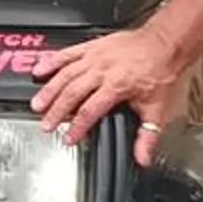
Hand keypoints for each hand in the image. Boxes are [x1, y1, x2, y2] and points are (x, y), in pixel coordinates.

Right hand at [29, 24, 186, 165]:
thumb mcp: (157, 108)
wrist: (165, 43)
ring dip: (50, 89)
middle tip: (45, 125)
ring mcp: (95, 57)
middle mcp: (102, 70)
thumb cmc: (160, 72)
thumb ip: (147, 136)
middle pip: (72, 93)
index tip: (68, 138)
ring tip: (37, 104)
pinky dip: (52, 61)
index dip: (77, 127)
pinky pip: (68, 53)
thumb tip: (142, 158)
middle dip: (56, 111)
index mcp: (117, 86)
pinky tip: (40, 70)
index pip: (90, 110)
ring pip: (66, 73)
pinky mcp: (92, 46)